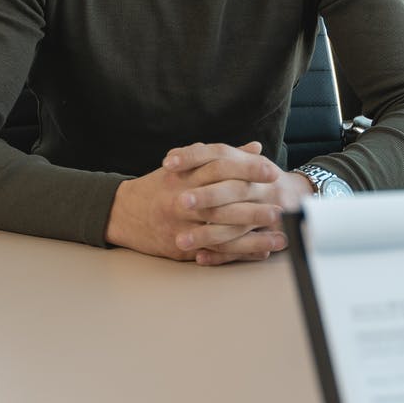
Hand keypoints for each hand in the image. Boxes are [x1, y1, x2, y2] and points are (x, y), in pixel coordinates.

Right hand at [105, 141, 307, 265]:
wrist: (123, 212)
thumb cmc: (161, 186)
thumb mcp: (186, 166)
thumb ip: (221, 156)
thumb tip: (255, 148)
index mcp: (186, 176)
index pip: (220, 168)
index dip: (247, 169)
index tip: (271, 172)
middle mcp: (183, 200)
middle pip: (224, 202)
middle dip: (254, 207)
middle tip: (280, 208)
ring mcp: (182, 226)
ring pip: (222, 231)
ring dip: (253, 235)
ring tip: (280, 236)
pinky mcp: (182, 247)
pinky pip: (215, 252)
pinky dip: (240, 254)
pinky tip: (261, 253)